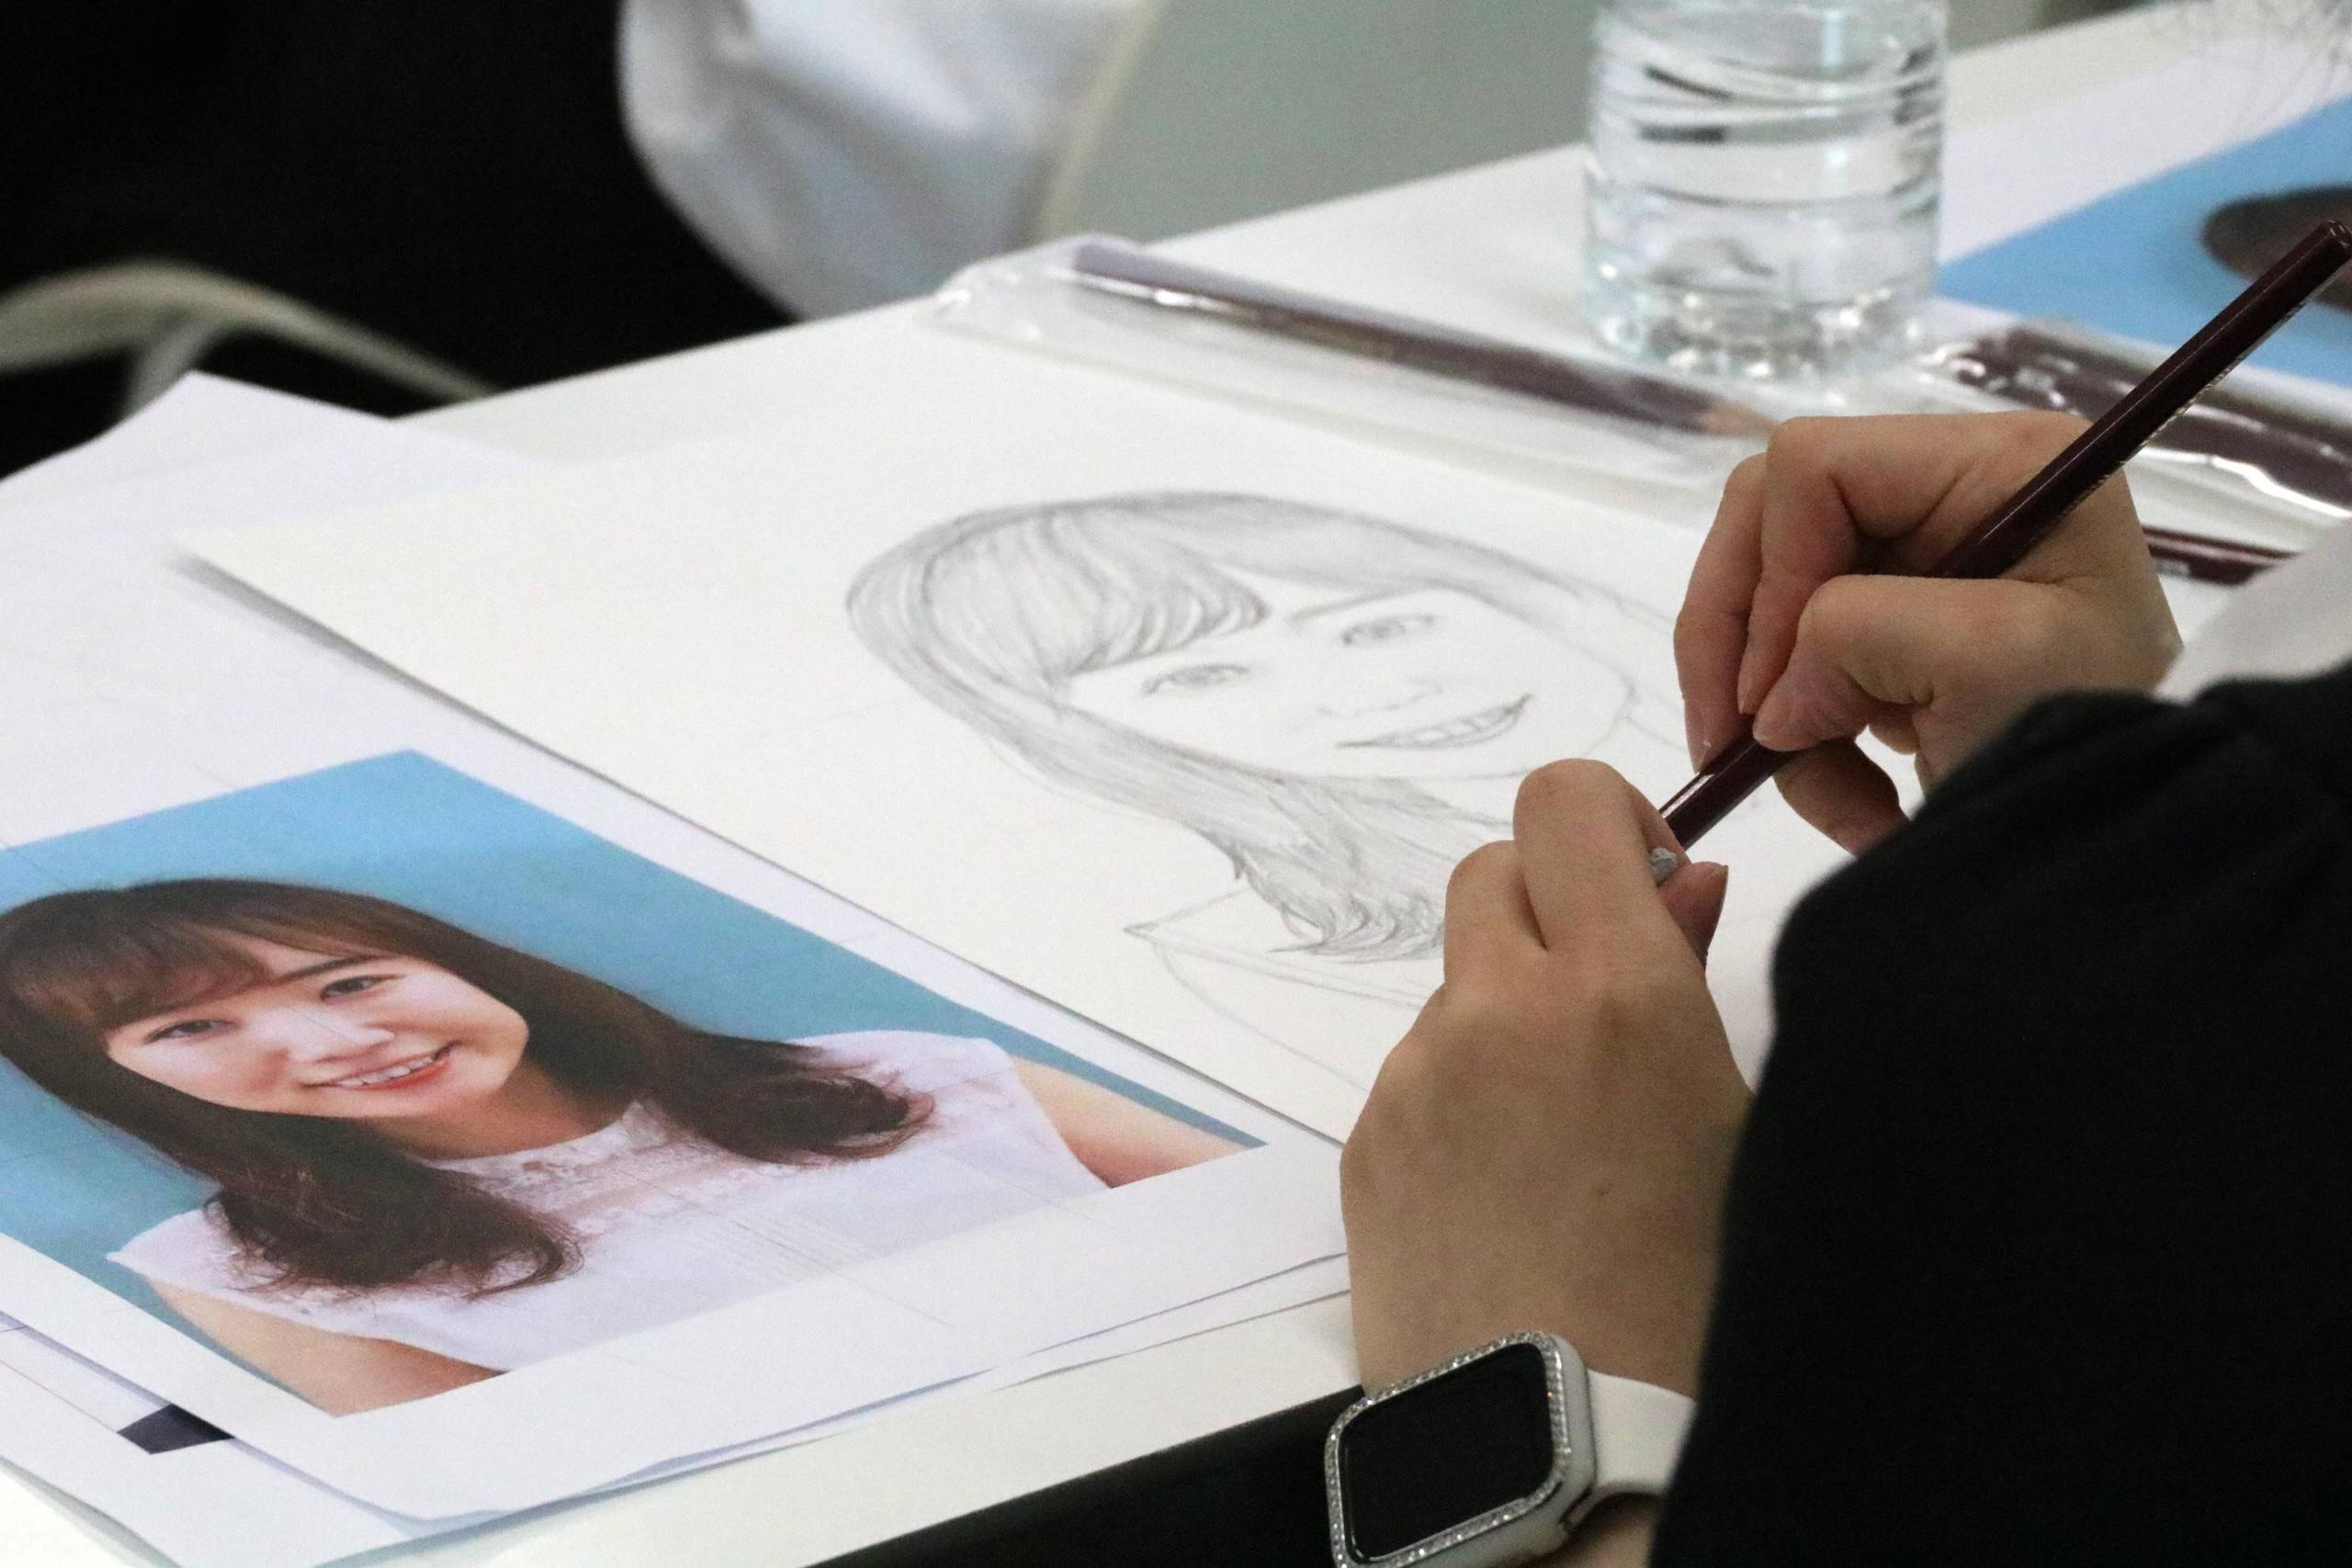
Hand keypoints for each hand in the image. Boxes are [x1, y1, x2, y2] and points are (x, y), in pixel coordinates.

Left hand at [1342, 761, 1744, 1396]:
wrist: (1573, 1446)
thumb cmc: (1697, 1295)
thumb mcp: (1737, 1118)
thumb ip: (1694, 973)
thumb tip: (1676, 881)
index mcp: (1618, 991)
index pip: (1564, 801)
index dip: (1604, 821)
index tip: (1637, 879)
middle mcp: (1500, 1010)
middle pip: (1492, 871)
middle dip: (1549, 908)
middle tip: (1601, 999)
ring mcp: (1418, 1076)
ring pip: (1456, 984)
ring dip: (1505, 1015)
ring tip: (1564, 1139)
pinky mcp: (1367, 1142)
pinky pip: (1415, 1074)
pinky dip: (1460, 1097)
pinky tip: (1510, 1191)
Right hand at [1675, 412, 2180, 851]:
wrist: (2145, 827)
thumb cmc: (2095, 725)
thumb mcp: (1991, 662)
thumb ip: (1861, 636)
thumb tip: (1769, 701)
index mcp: (1994, 463)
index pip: (1815, 466)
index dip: (1771, 571)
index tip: (1770, 689)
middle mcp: (1948, 490)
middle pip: (1769, 521)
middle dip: (1740, 635)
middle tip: (1731, 739)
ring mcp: (1916, 560)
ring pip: (1764, 599)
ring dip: (1769, 708)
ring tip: (1827, 792)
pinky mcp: (1895, 628)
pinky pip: (1792, 665)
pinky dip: (1802, 741)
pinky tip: (1857, 797)